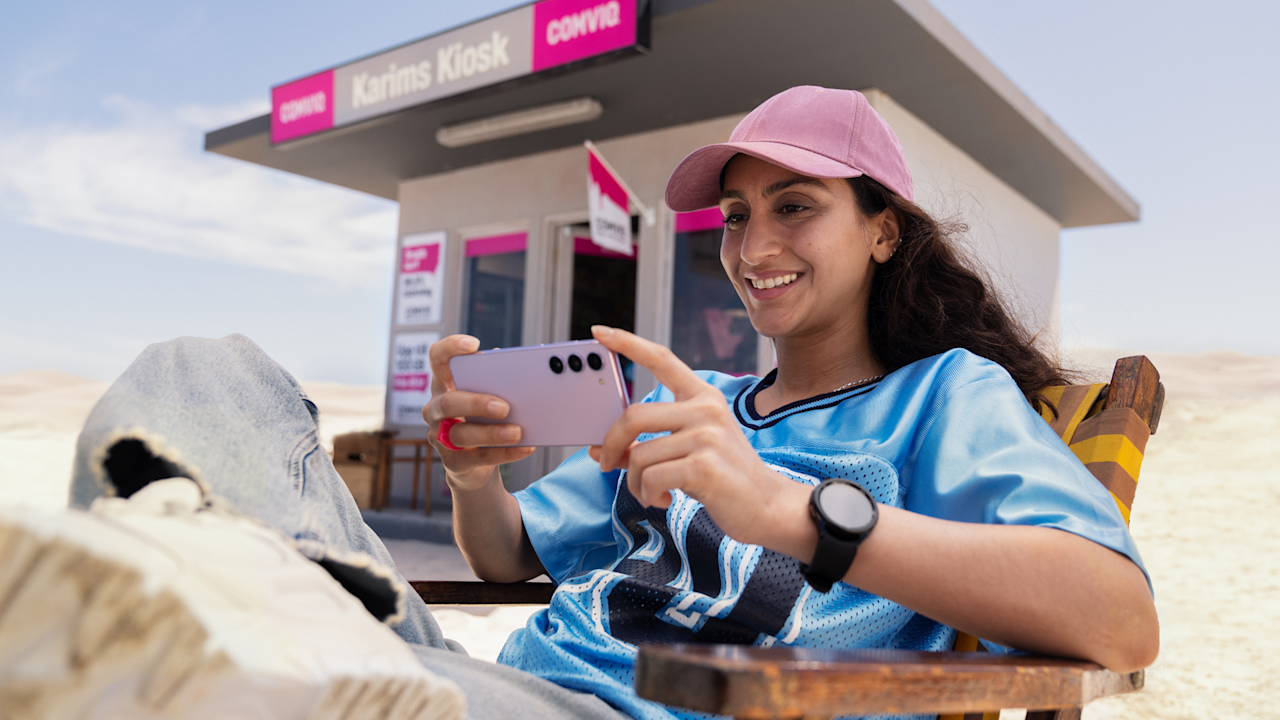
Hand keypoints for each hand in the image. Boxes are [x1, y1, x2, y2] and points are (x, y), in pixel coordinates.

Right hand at [422, 335, 534, 491]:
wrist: (476, 463)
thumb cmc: (484, 419)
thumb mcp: (489, 397)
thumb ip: (499, 383)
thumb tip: (531, 371)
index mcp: (445, 384)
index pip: (437, 358)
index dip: (450, 348)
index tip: (474, 344)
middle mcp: (436, 409)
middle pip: (448, 403)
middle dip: (477, 403)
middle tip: (505, 407)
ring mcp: (440, 437)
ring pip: (462, 434)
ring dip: (492, 433)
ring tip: (518, 432)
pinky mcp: (453, 463)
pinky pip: (479, 458)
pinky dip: (505, 453)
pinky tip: (526, 447)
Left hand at [588, 326, 804, 548]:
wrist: (766, 505)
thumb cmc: (722, 475)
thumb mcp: (687, 449)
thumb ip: (647, 443)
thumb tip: (597, 451)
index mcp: (703, 396)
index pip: (661, 359)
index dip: (628, 344)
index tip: (599, 332)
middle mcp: (706, 409)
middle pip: (634, 416)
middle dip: (610, 444)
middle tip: (606, 464)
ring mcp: (707, 436)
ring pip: (639, 455)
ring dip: (635, 482)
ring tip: (651, 492)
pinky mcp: (704, 467)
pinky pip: (651, 478)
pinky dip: (647, 494)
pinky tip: (664, 499)